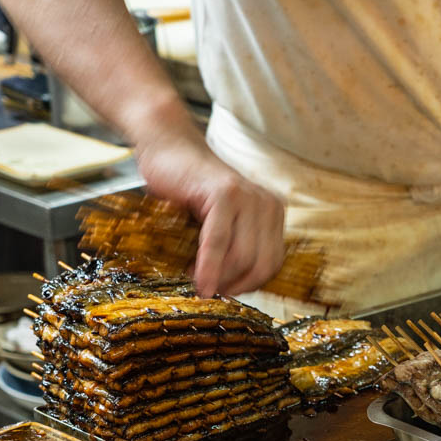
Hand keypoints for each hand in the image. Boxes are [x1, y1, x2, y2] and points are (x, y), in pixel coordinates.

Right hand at [134, 119, 284, 297]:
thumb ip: (235, 247)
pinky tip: (200, 282)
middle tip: (210, 293)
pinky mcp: (224, 194)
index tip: (225, 293)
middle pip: (261, 264)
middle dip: (235, 286)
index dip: (249, 285)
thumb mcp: (222, 222)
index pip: (272, 263)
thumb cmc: (190, 190)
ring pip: (243, 257)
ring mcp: (248, 197)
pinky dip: (209, 267)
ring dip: (221, 279)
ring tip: (199, 284)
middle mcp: (268, 205)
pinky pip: (219, 242)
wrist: (168, 147)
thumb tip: (232, 290)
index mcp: (272, 213)